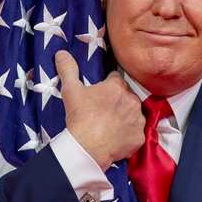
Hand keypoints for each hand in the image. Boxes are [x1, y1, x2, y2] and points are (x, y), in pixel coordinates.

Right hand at [55, 49, 145, 169]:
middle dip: (118, 101)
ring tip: (110, 125)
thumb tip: (61, 53)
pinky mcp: (140, 137)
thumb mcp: (71, 91)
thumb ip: (68, 69)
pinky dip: (129, 135)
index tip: (99, 94)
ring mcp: (138, 119)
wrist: (87, 148)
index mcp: (118, 86)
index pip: (116, 79)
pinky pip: (136, 133)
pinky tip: (117, 138)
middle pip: (127, 96)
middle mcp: (133, 100)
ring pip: (134, 114)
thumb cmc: (80, 117)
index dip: (107, 86)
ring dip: (126, 117)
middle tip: (104, 111)